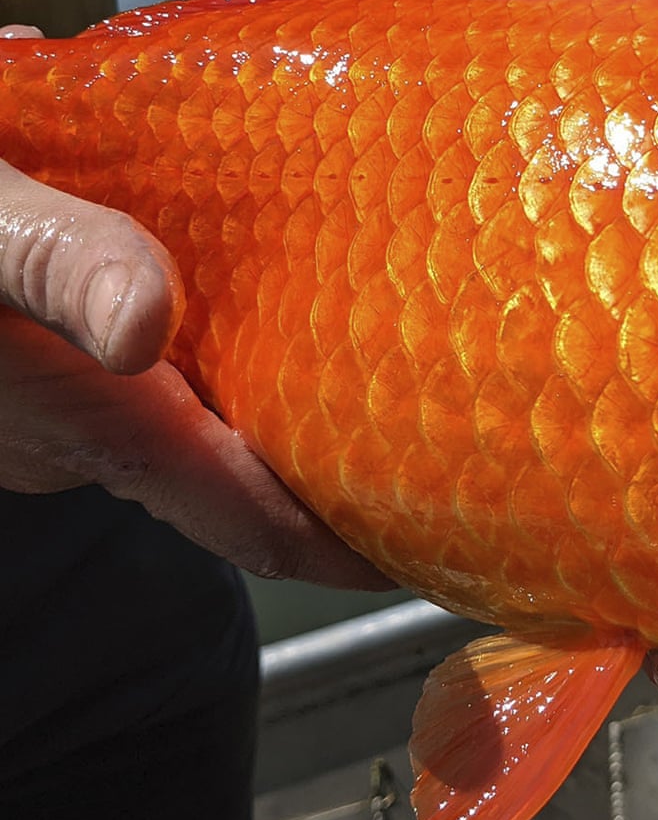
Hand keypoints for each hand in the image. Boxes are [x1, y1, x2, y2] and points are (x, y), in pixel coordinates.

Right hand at [0, 25, 390, 587]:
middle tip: (437, 458)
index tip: (430, 551)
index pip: (254, 523)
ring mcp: (71, 424)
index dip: (344, 553)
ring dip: (291, 429)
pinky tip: (278, 336)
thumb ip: (57, 266)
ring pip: (208, 447)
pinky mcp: (59, 389)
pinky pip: (170, 406)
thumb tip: (140, 325)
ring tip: (388, 397)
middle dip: (337, 484)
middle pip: (247, 490)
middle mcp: (91, 442)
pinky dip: (237, 384)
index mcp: (96, 423)